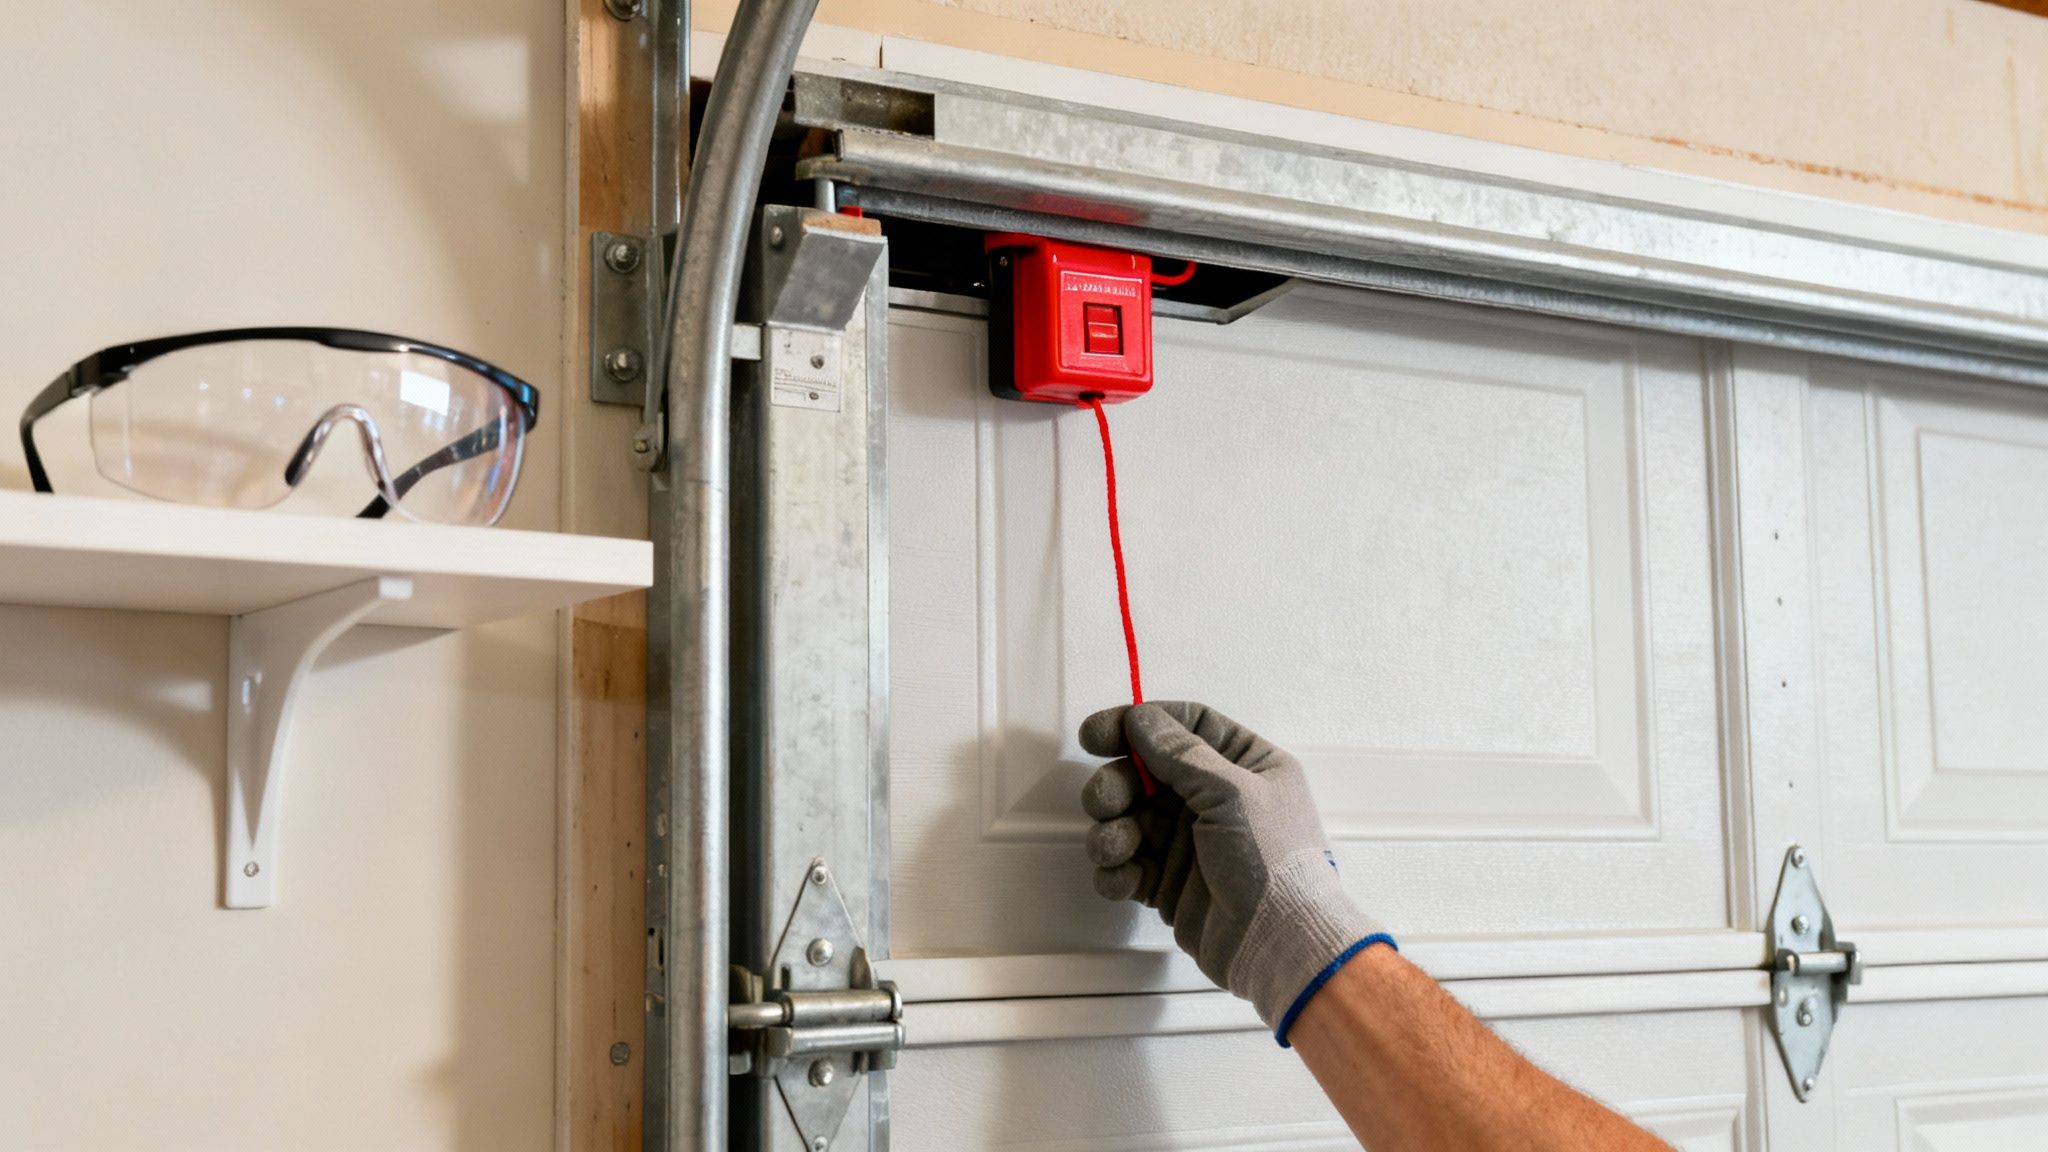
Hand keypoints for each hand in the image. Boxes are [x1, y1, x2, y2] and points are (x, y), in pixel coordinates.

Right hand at [1080, 700, 1391, 1041]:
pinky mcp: (1170, 883)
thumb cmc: (1273, 861)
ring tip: (1115, 848)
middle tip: (1104, 801)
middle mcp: (1216, 798)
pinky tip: (1122, 878)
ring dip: (1111, 831)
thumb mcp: (1232, 793)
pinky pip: (1128, 866)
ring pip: (1130, 819)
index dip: (1139, 724)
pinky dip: (1116, 872)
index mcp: (1245, 766)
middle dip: (1117, 785)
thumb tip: (1141, 719)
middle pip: (1147, 773)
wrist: (1279, 945)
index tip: (1096, 735)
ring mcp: (1191, 842)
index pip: (1187, 726)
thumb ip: (1181, 753)